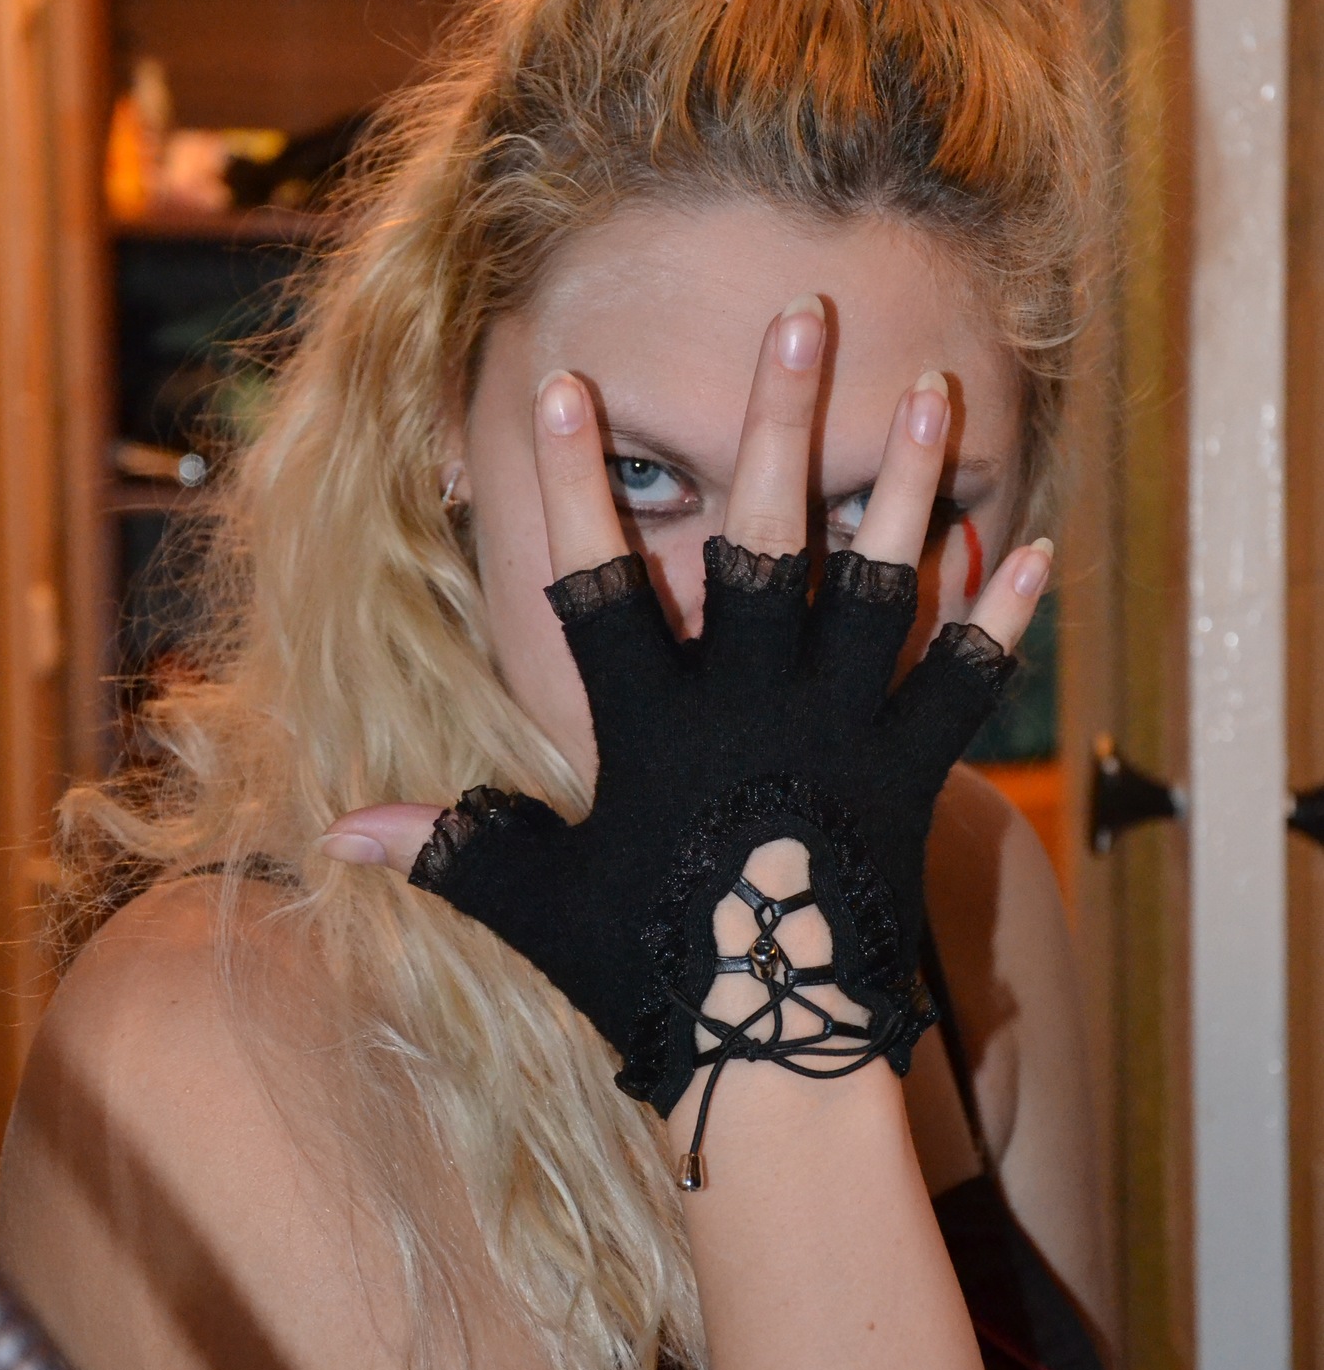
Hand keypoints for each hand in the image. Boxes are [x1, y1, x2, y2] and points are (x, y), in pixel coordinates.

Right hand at [322, 296, 1051, 1179]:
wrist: (774, 1051)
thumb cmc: (645, 972)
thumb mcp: (535, 903)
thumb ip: (447, 846)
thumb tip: (332, 834)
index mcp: (653, 721)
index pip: (597, 578)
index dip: (581, 481)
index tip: (575, 384)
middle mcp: (751, 699)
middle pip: (763, 536)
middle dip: (778, 421)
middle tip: (806, 318)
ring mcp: (839, 728)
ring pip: (878, 581)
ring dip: (905, 484)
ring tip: (929, 391)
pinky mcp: (907, 768)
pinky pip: (964, 678)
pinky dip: (1002, 614)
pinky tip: (1038, 539)